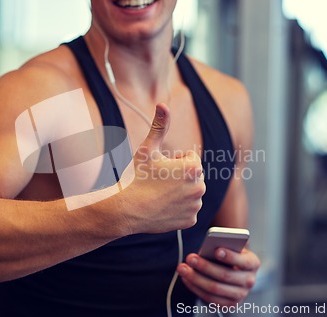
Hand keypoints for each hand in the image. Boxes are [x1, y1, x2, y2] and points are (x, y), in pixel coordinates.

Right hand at [122, 103, 205, 233]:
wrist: (126, 210)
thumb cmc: (136, 177)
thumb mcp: (147, 149)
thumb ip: (159, 126)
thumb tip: (163, 104)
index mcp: (193, 167)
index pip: (189, 158)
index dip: (173, 161)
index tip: (160, 168)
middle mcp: (200, 187)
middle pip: (192, 176)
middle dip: (179, 177)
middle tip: (158, 183)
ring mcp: (196, 205)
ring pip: (190, 193)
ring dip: (179, 192)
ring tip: (159, 195)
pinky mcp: (191, 221)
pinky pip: (187, 211)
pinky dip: (178, 209)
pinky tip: (162, 208)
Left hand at [177, 248, 259, 305]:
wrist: (233, 269)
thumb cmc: (228, 254)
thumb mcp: (229, 247)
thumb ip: (222, 246)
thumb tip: (206, 250)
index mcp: (252, 263)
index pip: (243, 261)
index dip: (230, 256)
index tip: (216, 250)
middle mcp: (249, 281)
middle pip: (225, 275)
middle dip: (205, 266)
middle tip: (190, 258)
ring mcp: (240, 295)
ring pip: (214, 288)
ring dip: (195, 278)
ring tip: (182, 268)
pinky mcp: (229, 304)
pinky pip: (209, 298)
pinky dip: (195, 287)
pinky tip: (186, 278)